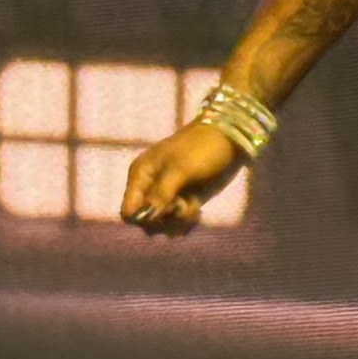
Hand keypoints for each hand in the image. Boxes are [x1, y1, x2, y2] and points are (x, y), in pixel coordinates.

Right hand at [122, 122, 244, 235]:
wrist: (228, 138)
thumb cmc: (200, 148)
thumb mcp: (180, 169)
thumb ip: (162, 193)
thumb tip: (147, 217)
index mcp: (141, 175)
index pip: (128, 210)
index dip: (143, 218)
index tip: (164, 210)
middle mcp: (150, 186)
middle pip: (146, 219)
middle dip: (163, 219)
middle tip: (180, 207)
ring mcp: (168, 193)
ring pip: (163, 221)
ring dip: (178, 220)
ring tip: (192, 208)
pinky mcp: (184, 198)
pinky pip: (179, 217)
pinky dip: (187, 217)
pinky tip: (197, 210)